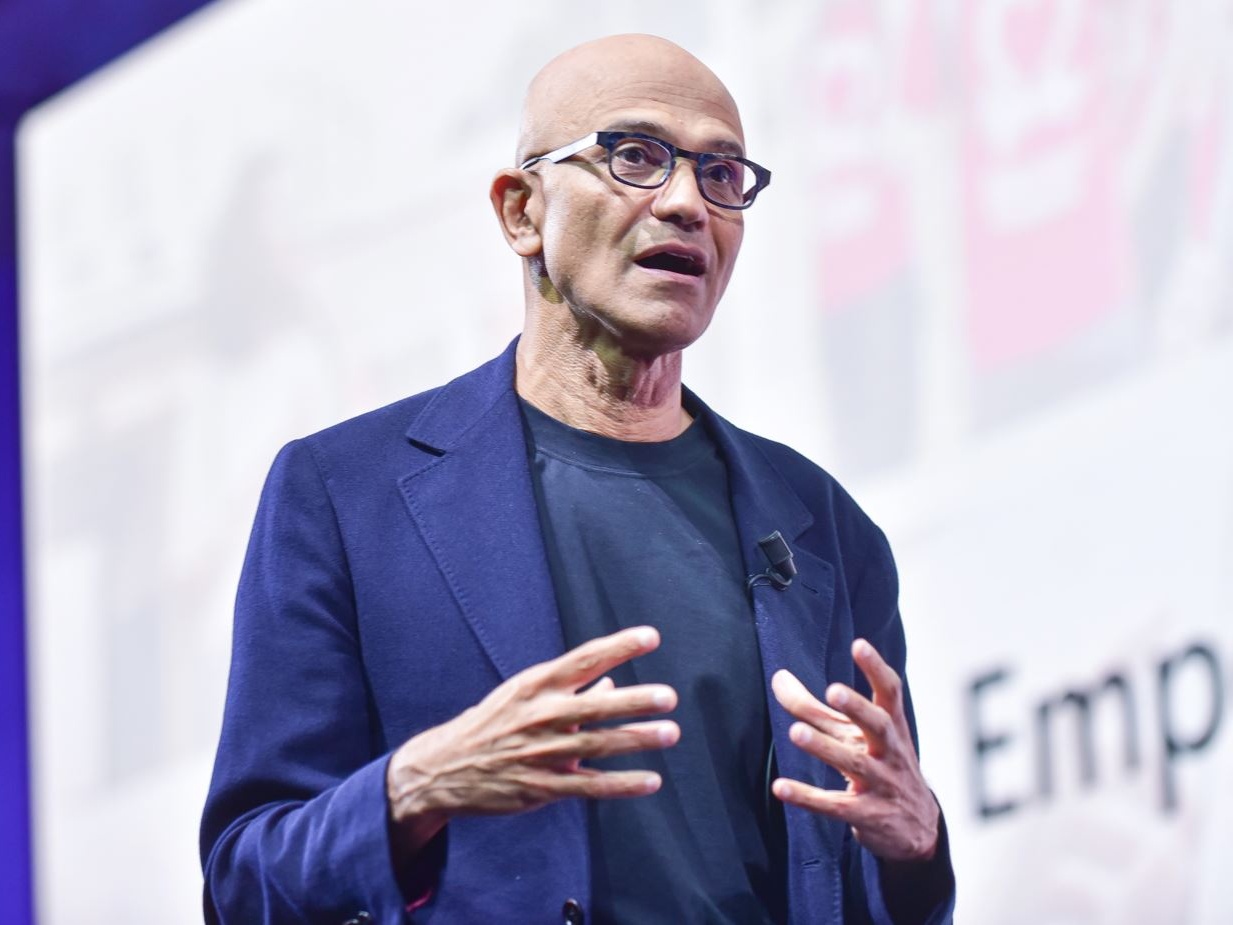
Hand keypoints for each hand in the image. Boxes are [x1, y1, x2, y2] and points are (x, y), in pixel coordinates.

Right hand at [386, 626, 678, 853]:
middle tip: (668, 696)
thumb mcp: (522, 696)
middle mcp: (539, 715)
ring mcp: (540, 753)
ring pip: (596, 745)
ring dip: (635, 739)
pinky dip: (621, 784)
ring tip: (670, 733)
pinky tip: (650, 781)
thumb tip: (612, 681)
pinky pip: (588, 786)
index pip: (583, 659)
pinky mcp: (540, 787)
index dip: (618, 647)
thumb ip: (569, 689)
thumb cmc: (491, 725)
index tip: (651, 637)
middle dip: (633, 700)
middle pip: (595, 705)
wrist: (442, 768)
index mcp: (535, 685)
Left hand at [770, 639, 938, 861]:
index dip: (876, 669)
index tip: (860, 644)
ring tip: (796, 733)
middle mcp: (890, 753)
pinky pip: (836, 806)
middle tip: (833, 690)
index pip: (890, 693)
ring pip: (856, 765)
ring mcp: (882, 786)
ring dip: (825, 748)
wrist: (918, 829)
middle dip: (858, 708)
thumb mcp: (855, 736)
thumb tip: (778, 677)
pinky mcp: (866, 816)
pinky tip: (780, 788)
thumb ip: (816, 708)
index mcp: (892, 727)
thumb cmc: (879, 765)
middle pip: (879, 726)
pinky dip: (808, 798)